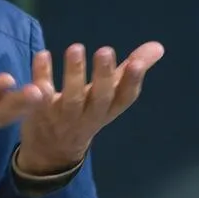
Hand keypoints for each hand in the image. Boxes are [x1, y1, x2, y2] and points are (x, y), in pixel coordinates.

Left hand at [17, 42, 165, 174]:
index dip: (132, 82)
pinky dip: (41, 78)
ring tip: (76, 48)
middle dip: (103, 76)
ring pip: (71, 99)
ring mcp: (64, 117)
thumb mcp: (110, 95)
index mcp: (109, 109)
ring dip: (74, 74)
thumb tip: (158, 46)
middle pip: (99, 98)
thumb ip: (131, 70)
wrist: (52, 151)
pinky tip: (42, 55)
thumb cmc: (87, 112)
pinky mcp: (40, 113)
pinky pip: (40, 97)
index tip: (136, 64)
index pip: (125, 98)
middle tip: (106, 51)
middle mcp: (89, 115)